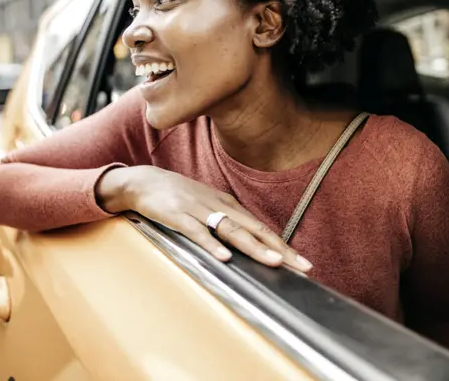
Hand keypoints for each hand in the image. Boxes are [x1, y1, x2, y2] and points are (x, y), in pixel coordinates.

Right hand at [98, 166, 311, 272]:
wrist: (145, 182)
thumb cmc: (178, 197)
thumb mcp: (207, 206)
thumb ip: (226, 222)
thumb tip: (248, 242)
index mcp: (228, 205)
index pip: (261, 227)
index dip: (282, 245)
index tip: (303, 263)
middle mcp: (219, 206)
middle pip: (254, 229)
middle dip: (279, 249)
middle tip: (301, 266)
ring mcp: (199, 210)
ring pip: (231, 230)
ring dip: (253, 246)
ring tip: (272, 262)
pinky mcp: (178, 216)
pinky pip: (197, 232)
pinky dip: (211, 244)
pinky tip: (223, 257)